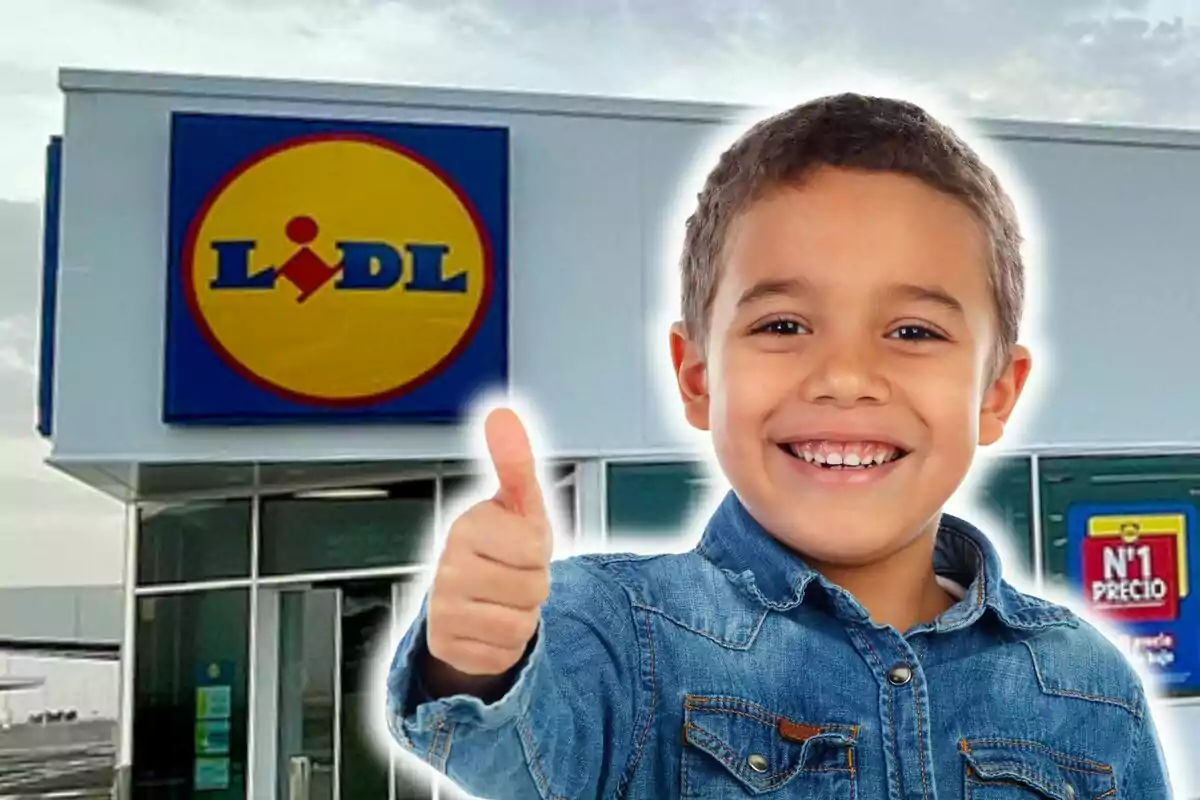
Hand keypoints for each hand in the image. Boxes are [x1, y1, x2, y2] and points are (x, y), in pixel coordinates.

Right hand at [426, 408, 552, 677]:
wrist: (473, 597)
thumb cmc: (502, 545)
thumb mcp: (518, 504)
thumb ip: (515, 462)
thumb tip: (502, 415)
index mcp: (467, 527)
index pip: (534, 549)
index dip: (539, 552)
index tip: (520, 545)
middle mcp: (447, 567)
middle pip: (532, 591)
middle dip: (534, 586)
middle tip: (513, 574)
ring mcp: (441, 609)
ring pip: (519, 626)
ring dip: (523, 617)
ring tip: (503, 599)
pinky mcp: (446, 647)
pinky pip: (503, 655)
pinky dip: (506, 646)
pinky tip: (489, 624)